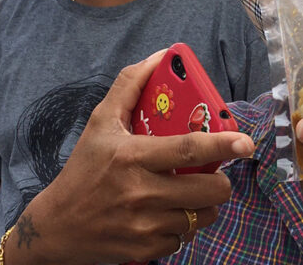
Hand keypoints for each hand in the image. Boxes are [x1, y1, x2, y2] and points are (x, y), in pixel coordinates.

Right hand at [6, 50, 253, 264]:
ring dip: (203, 205)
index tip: (246, 143)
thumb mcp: (101, 122)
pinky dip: (183, 226)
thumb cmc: (83, 168)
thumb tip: (161, 56)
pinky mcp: (145, 250)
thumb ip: (130, 85)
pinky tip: (165, 215)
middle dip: (220, 181)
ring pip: (203, 216)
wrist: (56, 225)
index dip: (222, 145)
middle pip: (209, 190)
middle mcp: (140, 193)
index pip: (188, 150)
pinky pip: (185, 238)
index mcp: (132, 157)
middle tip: (210, 175)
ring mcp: (144, 225)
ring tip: (187, 195)